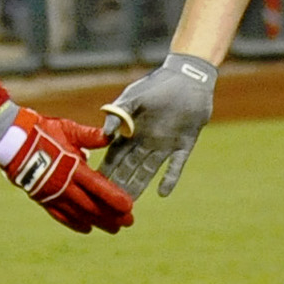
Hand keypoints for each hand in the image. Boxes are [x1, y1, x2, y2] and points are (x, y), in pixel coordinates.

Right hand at [0, 106, 133, 233]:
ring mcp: (52, 194)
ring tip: (113, 229)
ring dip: (97, 222)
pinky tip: (87, 228)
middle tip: (128, 222)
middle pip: (91, 205)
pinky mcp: (42, 198)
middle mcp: (64, 185)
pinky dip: (75, 224)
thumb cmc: (42, 131)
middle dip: (111, 215)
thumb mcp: (68, 128)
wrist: (11, 141)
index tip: (129, 207)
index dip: (114, 198)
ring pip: (79, 214)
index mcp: (72, 167)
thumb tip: (112, 135)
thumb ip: (90, 136)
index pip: (98, 186)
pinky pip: (61, 216)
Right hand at [98, 51, 217, 198]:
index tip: (95, 186)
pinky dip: (170, 178)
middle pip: (130, 168)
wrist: (189, 78)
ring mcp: (165, 145)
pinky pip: (176, 166)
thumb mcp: (135, 95)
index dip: (106, 170)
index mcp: (132, 131)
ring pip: (148, 171)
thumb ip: (119, 112)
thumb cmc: (159, 83)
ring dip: (139, 186)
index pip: (115, 155)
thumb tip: (105, 133)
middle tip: (108, 204)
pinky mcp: (184, 145)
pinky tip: (163, 193)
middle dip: (119, 185)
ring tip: (130, 205)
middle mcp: (146, 142)